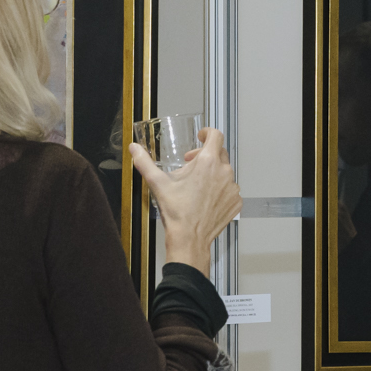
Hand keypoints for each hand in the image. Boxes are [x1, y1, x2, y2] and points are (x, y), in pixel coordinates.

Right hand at [129, 127, 240, 271]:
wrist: (189, 238)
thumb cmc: (177, 212)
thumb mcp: (158, 183)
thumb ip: (144, 162)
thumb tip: (134, 149)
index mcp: (207, 162)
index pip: (215, 136)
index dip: (207, 133)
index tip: (202, 136)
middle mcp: (224, 172)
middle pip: (220, 153)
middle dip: (205, 155)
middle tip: (192, 165)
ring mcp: (232, 188)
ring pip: (225, 172)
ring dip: (214, 174)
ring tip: (198, 186)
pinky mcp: (236, 201)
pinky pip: (230, 189)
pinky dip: (221, 190)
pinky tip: (207, 198)